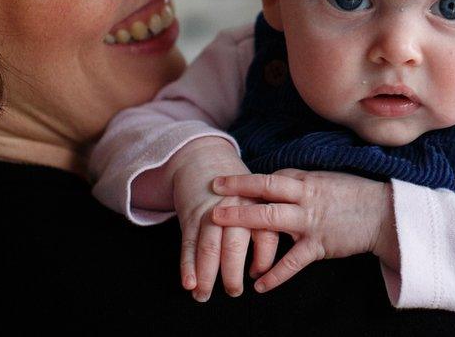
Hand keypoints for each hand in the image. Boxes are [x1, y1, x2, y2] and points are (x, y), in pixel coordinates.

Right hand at [165, 137, 262, 301]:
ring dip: (206, 276)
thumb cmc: (236, 188)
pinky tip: (189, 284)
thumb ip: (264, 225)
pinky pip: (188, 244)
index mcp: (257, 204)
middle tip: (233, 292)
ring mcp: (210, 212)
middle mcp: (234, 208)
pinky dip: (187, 266)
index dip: (263, 261)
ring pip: (208, 248)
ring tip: (204, 296)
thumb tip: (267, 266)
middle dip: (232, 274)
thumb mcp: (257, 198)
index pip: (265, 237)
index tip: (258, 276)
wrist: (203, 158)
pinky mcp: (190, 217)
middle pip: (234, 245)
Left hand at [211, 168, 397, 292]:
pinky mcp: (320, 245)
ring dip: (244, 222)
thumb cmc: (355, 196)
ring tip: (220, 228)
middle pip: (266, 190)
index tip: (226, 184)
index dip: (248, 181)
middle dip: (238, 191)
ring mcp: (312, 221)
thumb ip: (303, 184)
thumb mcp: (328, 181)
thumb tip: (279, 182)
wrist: (385, 215)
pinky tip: (259, 285)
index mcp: (308, 180)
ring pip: (272, 219)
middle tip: (213, 193)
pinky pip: (293, 261)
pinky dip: (275, 274)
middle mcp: (307, 197)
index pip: (272, 178)